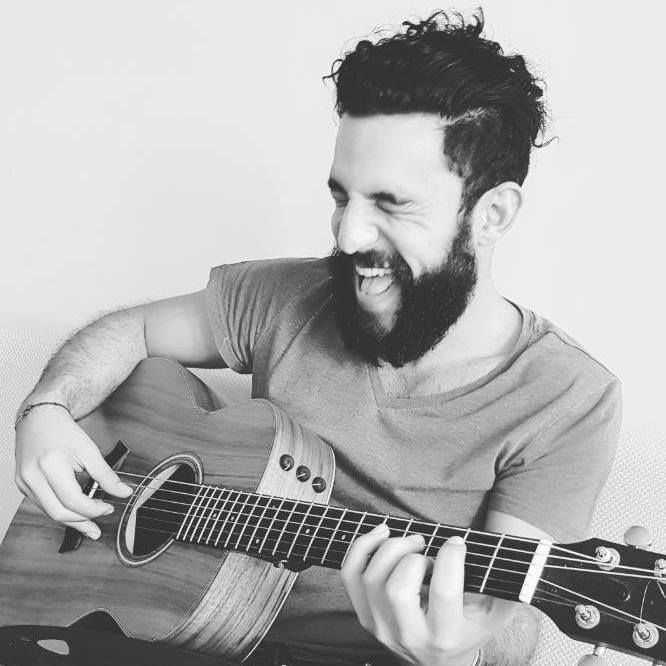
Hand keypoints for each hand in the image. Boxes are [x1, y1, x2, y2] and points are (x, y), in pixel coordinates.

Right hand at [14, 404, 132, 538]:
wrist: (39, 418)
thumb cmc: (63, 431)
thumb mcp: (90, 451)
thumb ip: (107, 475)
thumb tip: (124, 492)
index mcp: (50, 465)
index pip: (73, 500)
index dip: (93, 509)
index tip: (109, 507)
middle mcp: (32, 477)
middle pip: (58, 512)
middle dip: (82, 522)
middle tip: (99, 524)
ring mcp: (24, 483)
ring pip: (49, 512)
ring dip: (71, 520)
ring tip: (89, 525)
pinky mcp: (22, 485)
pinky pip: (43, 505)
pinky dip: (60, 509)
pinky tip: (74, 512)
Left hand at [341, 523, 515, 665]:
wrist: (437, 660)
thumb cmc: (466, 628)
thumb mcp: (495, 614)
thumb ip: (509, 590)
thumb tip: (528, 564)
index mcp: (445, 636)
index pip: (443, 592)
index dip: (450, 558)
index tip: (456, 544)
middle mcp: (408, 636)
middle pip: (398, 587)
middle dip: (413, 556)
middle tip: (427, 548)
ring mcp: (380, 627)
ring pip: (372, 578)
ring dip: (390, 548)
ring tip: (411, 543)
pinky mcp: (363, 614)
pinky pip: (350, 575)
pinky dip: (361, 547)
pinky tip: (381, 535)